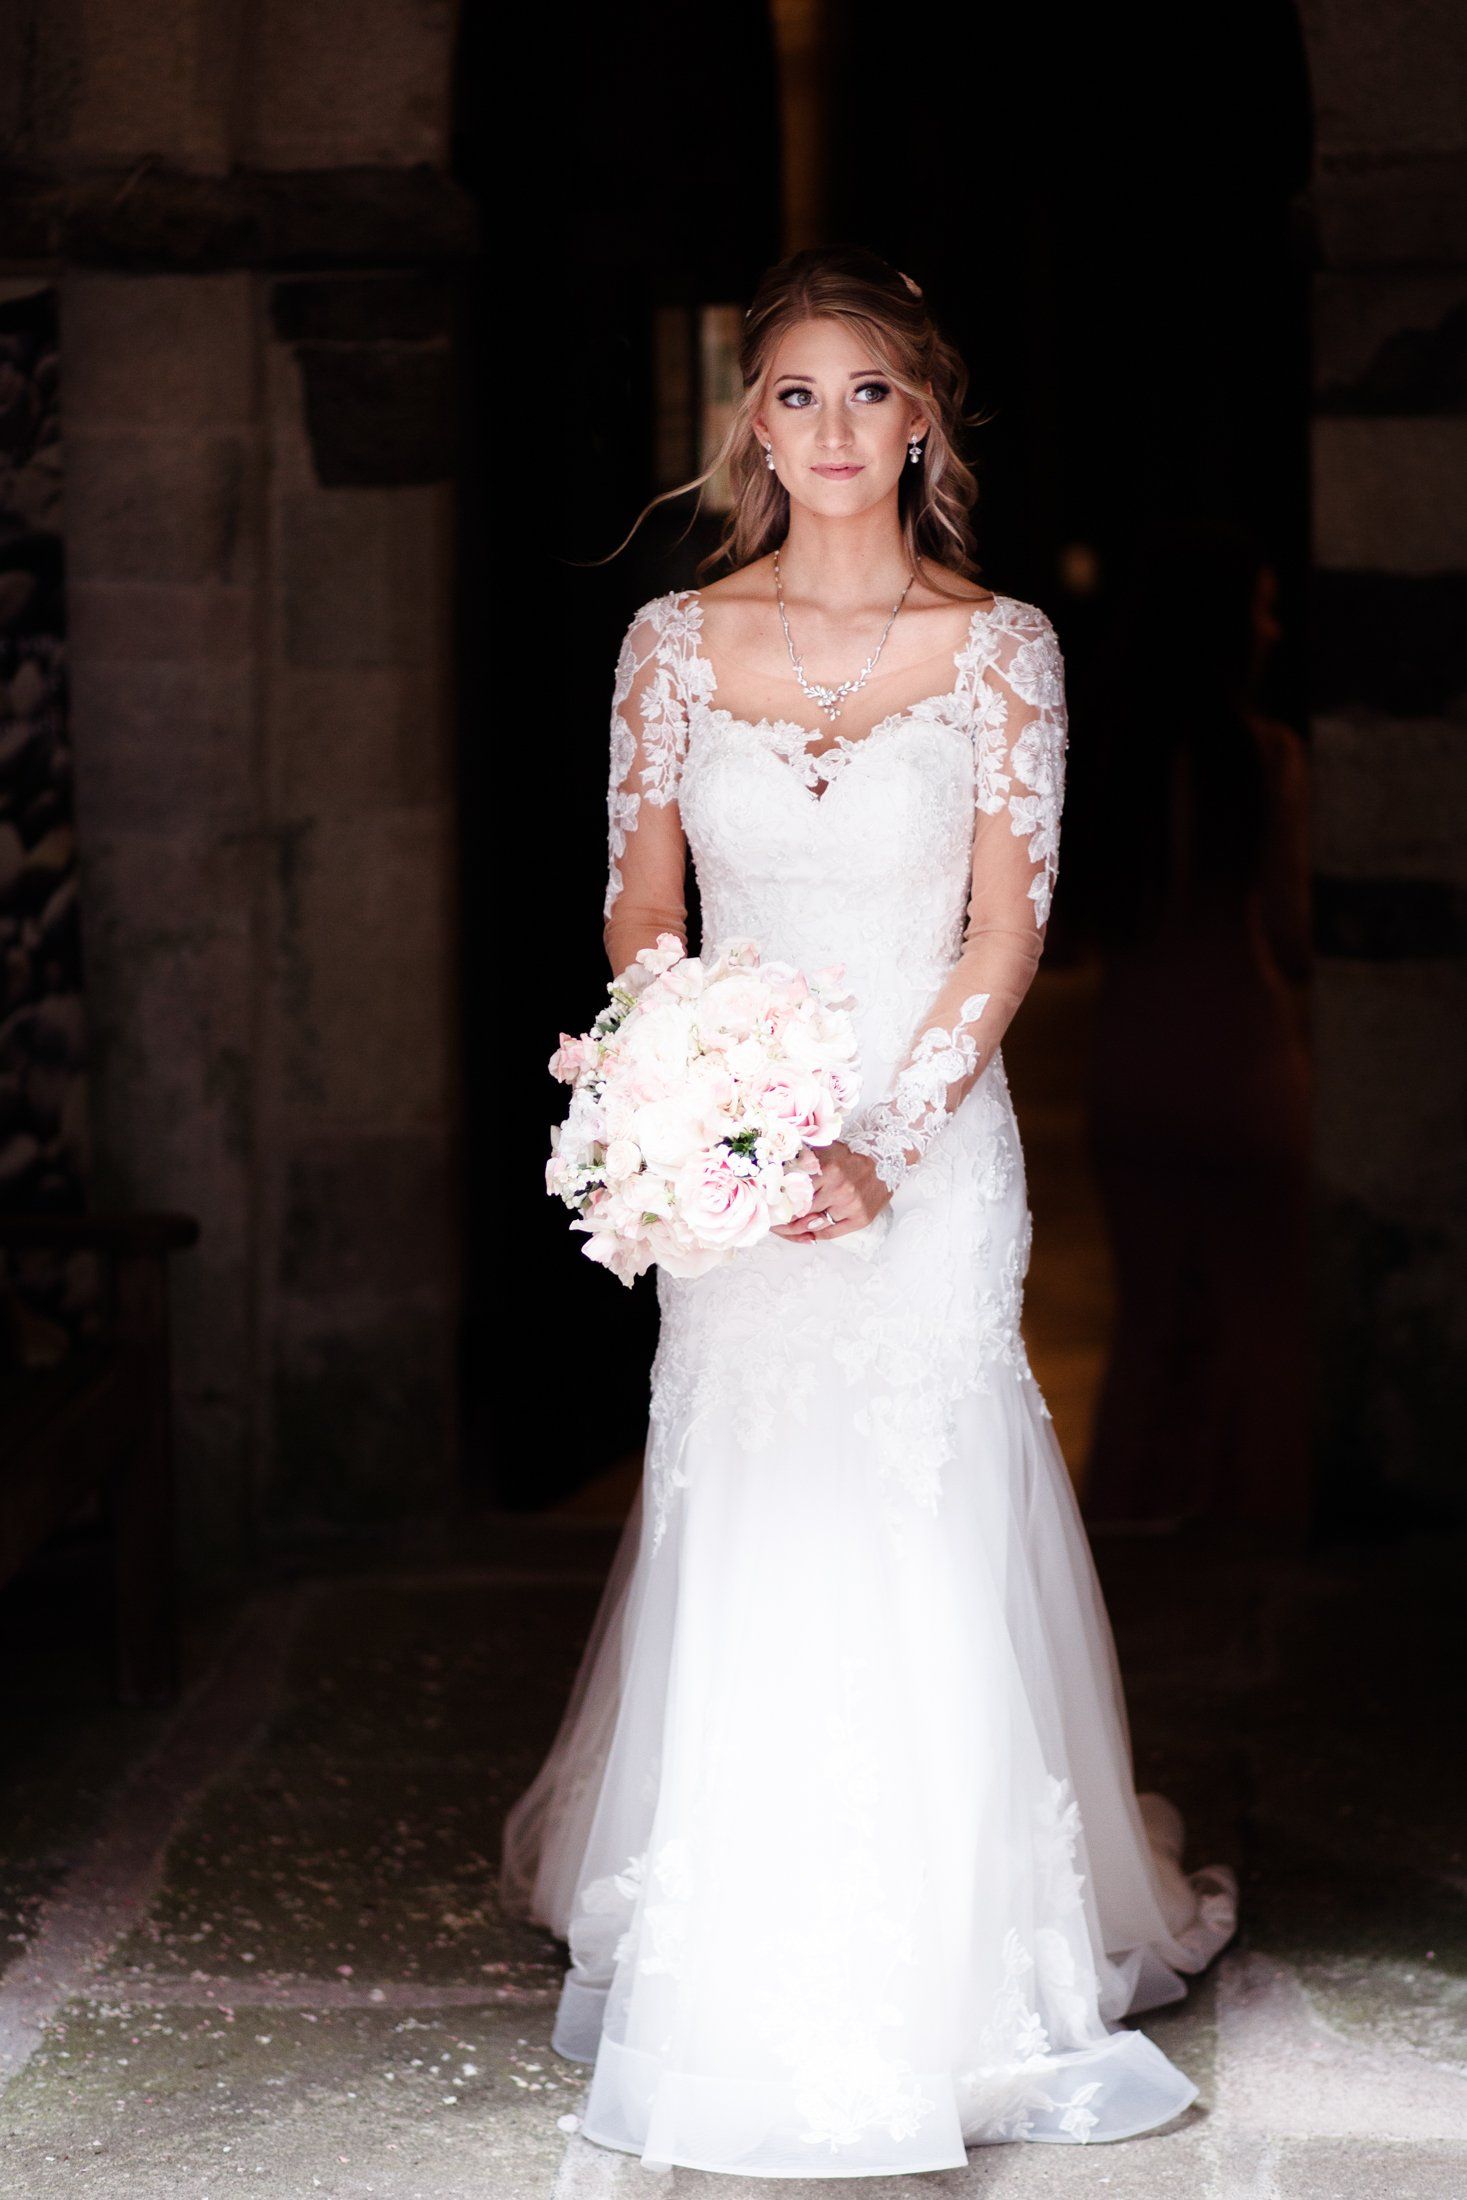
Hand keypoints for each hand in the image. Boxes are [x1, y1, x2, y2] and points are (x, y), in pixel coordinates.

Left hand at [772, 1140, 892, 1243]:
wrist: (885, 1159)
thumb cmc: (850, 1155)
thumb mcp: (825, 1150)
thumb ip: (802, 1159)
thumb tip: (773, 1173)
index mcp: (827, 1170)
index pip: (792, 1193)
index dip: (776, 1203)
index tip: (767, 1208)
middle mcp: (839, 1189)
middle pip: (800, 1212)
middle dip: (782, 1219)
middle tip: (772, 1222)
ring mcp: (851, 1205)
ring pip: (813, 1224)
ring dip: (796, 1229)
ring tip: (786, 1228)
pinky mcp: (861, 1218)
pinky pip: (830, 1232)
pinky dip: (815, 1233)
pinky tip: (807, 1231)